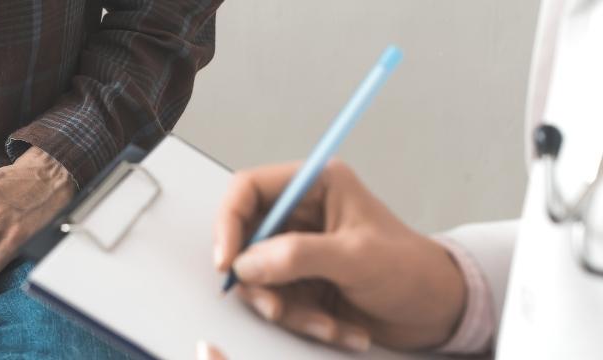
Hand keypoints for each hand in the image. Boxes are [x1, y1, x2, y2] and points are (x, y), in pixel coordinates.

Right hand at [214, 161, 465, 351]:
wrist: (440, 312)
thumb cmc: (413, 271)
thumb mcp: (356, 258)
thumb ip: (298, 256)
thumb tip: (248, 262)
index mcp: (316, 186)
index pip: (248, 189)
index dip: (229, 222)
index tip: (227, 261)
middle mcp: (302, 214)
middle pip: (245, 239)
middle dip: (259, 279)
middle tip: (275, 305)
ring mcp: (300, 251)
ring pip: (258, 278)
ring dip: (288, 308)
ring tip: (325, 322)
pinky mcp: (302, 282)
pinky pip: (279, 302)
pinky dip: (304, 321)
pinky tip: (340, 327)